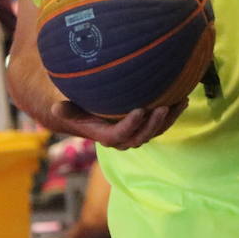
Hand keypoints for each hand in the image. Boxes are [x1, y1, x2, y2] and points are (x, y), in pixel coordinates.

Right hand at [50, 99, 187, 149]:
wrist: (87, 115)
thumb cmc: (78, 108)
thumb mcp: (70, 108)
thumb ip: (66, 110)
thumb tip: (56, 108)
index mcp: (105, 136)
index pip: (119, 136)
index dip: (131, 125)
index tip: (140, 110)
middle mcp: (123, 139)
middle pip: (141, 137)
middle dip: (153, 124)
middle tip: (162, 107)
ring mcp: (136, 133)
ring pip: (155, 131)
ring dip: (169, 119)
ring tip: (180, 102)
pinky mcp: (146, 125)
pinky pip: (161, 123)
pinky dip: (172, 113)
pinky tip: (182, 99)